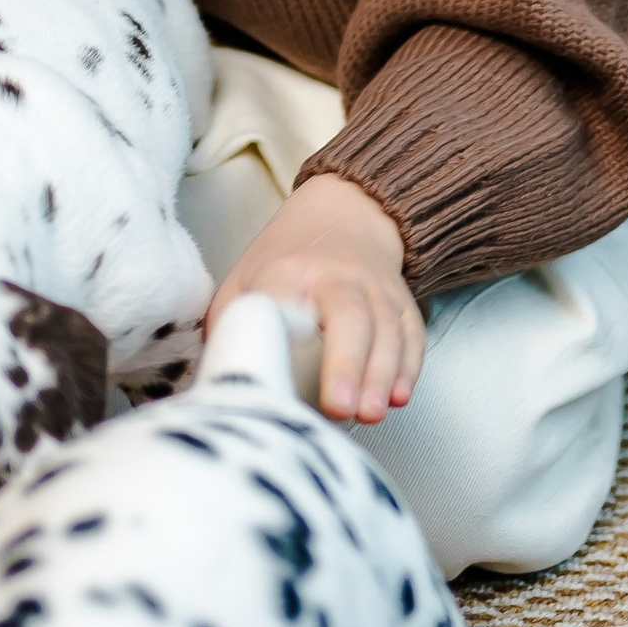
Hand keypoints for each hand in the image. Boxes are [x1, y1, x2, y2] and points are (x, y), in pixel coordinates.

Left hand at [209, 176, 422, 423]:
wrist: (344, 213)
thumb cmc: (286, 259)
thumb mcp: (244, 279)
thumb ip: (230, 326)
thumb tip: (215, 383)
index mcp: (289, 271)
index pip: (286, 302)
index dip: (285, 337)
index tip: (279, 376)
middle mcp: (338, 275)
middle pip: (350, 316)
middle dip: (348, 364)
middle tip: (341, 408)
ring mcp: (375, 287)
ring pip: (387, 328)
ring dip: (382, 374)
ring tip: (371, 413)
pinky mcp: (401, 301)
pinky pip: (412, 334)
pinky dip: (409, 366)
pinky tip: (399, 396)